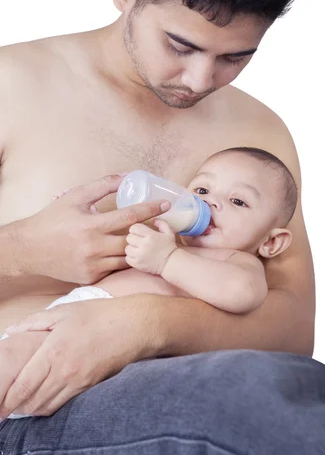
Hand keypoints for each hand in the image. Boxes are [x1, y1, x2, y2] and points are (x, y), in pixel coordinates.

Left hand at [1, 296, 158, 416]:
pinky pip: (64, 404)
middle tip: (8, 403)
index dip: (8, 398)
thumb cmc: (100, 315)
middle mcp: (65, 371)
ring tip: (23, 403)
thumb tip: (12, 329)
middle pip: (32, 401)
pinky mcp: (89, 387)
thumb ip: (35, 321)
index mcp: (54, 351)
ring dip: (32, 408)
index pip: (23, 385)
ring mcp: (78, 382)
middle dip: (16, 406)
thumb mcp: (65, 311)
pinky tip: (45, 397)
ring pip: (47, 407)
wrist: (134, 327)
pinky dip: (50, 405)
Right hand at [14, 174, 169, 283]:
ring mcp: (92, 265)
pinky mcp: (89, 278)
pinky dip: (122, 260)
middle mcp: (94, 248)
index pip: (130, 217)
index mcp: (91, 225)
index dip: (150, 209)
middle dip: (149, 232)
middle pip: (133, 241)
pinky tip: (126, 252)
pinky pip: (114, 269)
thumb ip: (103, 185)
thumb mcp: (76, 196)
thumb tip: (127, 176)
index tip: (165, 204)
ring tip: (147, 238)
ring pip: (127, 259)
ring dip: (138, 248)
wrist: (29, 248)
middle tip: (159, 225)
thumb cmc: (53, 219)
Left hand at [126, 219, 176, 274]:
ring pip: (127, 248)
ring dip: (131, 248)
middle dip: (133, 238)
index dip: (135, 229)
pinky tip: (137, 256)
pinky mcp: (137, 264)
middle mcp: (144, 245)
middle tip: (138, 240)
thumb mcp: (169, 232)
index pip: (134, 228)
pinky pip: (127, 258)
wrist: (170, 263)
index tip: (138, 232)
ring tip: (138, 249)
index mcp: (151, 236)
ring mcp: (140, 255)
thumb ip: (161, 223)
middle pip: (129, 237)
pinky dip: (131, 257)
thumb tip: (153, 220)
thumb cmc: (169, 247)